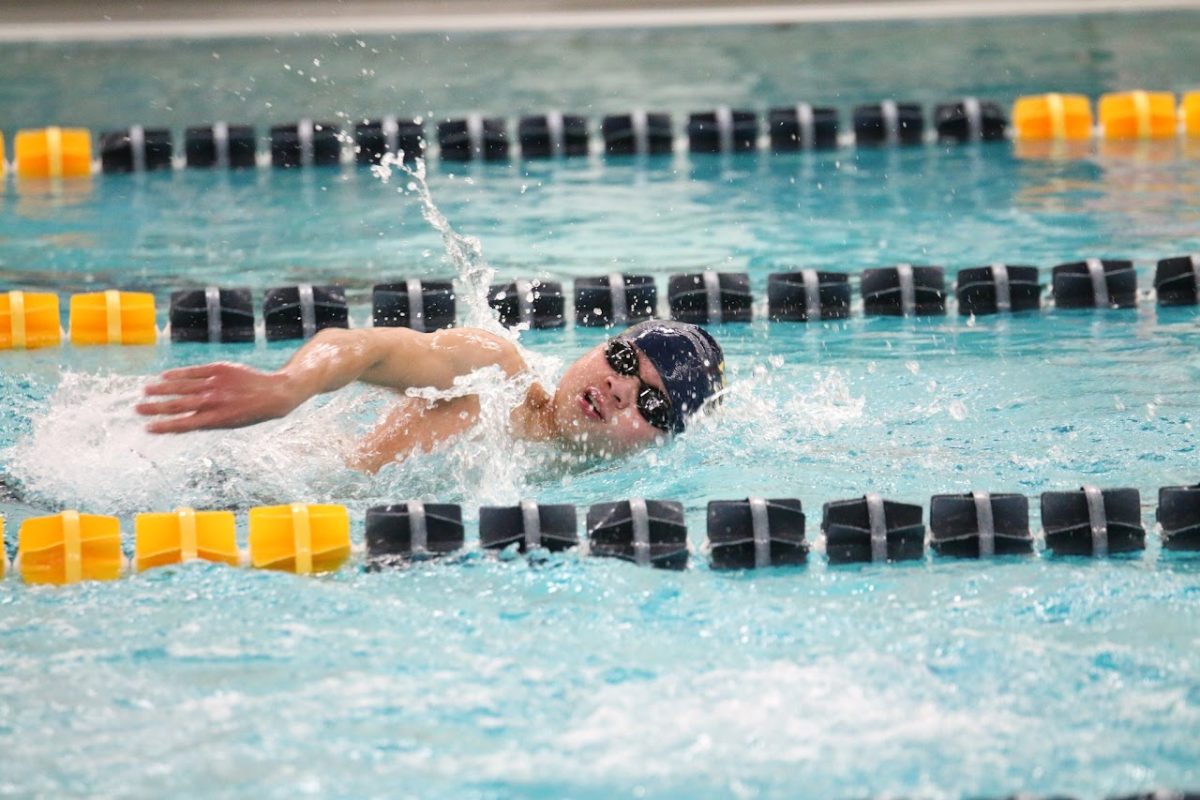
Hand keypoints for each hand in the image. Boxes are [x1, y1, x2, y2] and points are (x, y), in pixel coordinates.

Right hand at [136, 363, 298, 433]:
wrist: (274, 393)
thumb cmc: (250, 412)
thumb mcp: (229, 424)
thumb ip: (205, 421)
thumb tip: (180, 422)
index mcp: (216, 419)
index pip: (183, 424)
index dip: (164, 426)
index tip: (147, 428)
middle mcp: (214, 401)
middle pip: (178, 404)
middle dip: (155, 407)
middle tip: (137, 409)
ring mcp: (216, 383)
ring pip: (182, 386)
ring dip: (161, 389)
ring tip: (145, 391)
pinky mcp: (219, 369)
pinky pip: (193, 371)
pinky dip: (178, 374)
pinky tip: (164, 376)